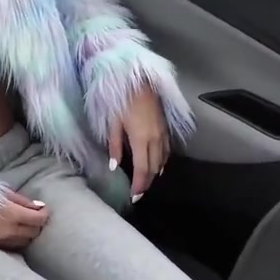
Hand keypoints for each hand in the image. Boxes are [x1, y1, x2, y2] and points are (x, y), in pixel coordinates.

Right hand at [0, 189, 48, 249]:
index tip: (44, 210)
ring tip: (25, 224)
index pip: (38, 219)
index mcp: (10, 213)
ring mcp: (1, 241)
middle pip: (34, 233)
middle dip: (37, 225)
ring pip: (25, 242)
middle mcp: (8, 230)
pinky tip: (15, 232)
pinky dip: (18, 240)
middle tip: (35, 216)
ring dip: (29, 234)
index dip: (44, 214)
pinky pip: (14, 246)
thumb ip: (22, 200)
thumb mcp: (2, 192)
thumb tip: (38, 207)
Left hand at [108, 87, 171, 203]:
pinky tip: (158, 166)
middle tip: (138, 194)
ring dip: (154, 174)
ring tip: (145, 182)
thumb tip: (114, 167)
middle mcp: (155, 140)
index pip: (142, 169)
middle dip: (146, 183)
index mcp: (141, 140)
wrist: (140, 82)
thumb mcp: (113, 123)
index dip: (139, 185)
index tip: (135, 197)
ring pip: (162, 161)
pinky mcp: (166, 129)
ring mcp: (163, 135)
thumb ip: (114, 146)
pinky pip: (166, 152)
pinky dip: (162, 162)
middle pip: (153, 168)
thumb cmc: (122, 101)